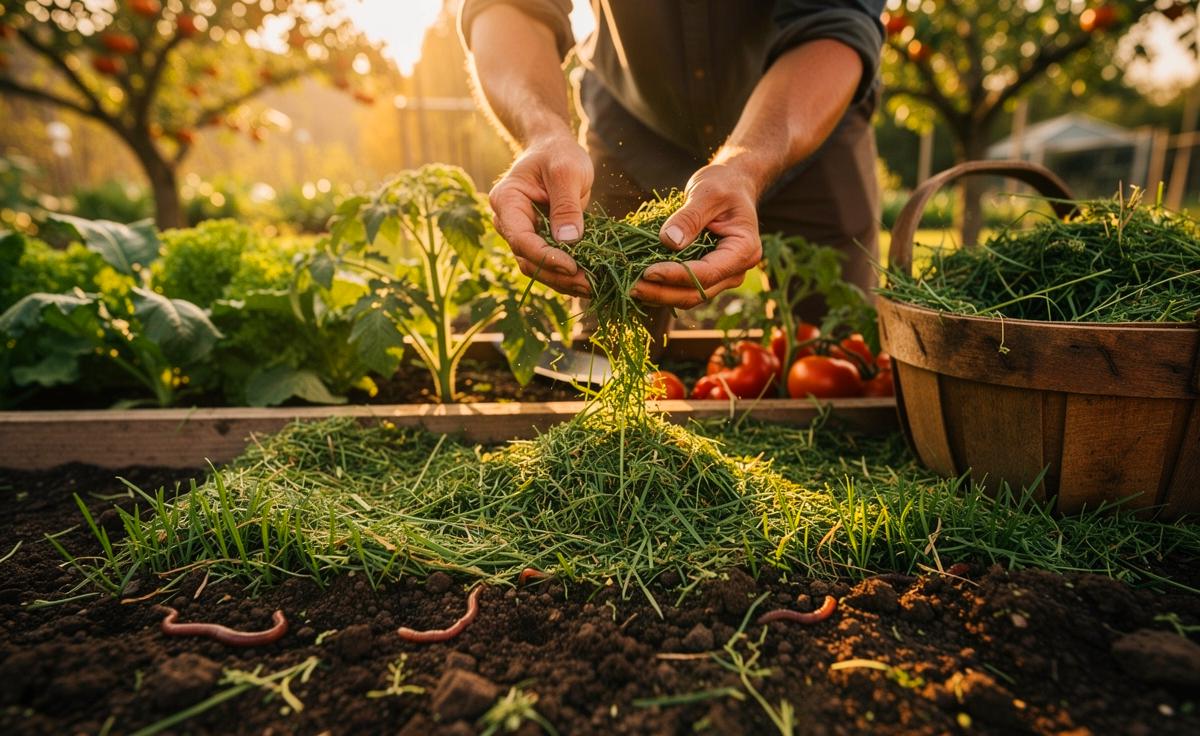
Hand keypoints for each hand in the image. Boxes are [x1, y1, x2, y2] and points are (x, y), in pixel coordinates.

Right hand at [489, 133, 592, 296]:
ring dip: (563, 281)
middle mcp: (508, 223)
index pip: (521, 239)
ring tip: (592, 286)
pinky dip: (567, 275)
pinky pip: (550, 264)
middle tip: (588, 284)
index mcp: (507, 202)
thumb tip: (568, 240)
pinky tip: (589, 281)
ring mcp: (523, 234)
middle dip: (557, 275)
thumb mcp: (567, 172)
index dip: (545, 256)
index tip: (572, 266)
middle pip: (528, 259)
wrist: (556, 150)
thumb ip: (566, 205)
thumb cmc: (559, 154)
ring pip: (538, 268)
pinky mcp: (539, 241)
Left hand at [631, 163, 762, 307]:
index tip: (648, 272)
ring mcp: (721, 277)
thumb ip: (690, 217)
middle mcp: (735, 271)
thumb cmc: (723, 185)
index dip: (676, 275)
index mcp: (744, 250)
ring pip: (687, 296)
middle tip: (631, 287)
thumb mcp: (707, 193)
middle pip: (697, 292)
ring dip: (658, 296)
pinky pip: (682, 289)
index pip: (708, 273)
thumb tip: (669, 241)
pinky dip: (660, 289)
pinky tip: (638, 283)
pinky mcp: (705, 277)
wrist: (731, 186)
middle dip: (662, 293)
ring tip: (629, 288)